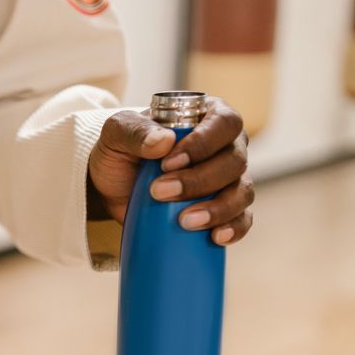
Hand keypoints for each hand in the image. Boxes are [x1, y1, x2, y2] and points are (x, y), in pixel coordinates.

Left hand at [87, 97, 254, 245]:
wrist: (112, 188)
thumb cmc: (120, 152)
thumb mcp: (116, 135)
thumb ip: (135, 131)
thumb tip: (163, 141)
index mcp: (206, 117)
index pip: (224, 123)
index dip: (203, 143)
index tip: (168, 163)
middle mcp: (226, 146)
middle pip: (235, 160)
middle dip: (199, 180)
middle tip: (160, 192)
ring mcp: (229, 179)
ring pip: (242, 191)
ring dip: (217, 208)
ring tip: (184, 221)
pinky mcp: (225, 209)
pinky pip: (242, 220)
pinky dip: (233, 229)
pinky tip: (215, 237)